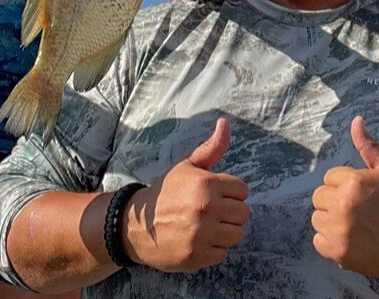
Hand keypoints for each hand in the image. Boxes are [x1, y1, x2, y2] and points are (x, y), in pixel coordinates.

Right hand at [124, 118, 248, 271]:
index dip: (230, 193)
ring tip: (206, 227)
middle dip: (230, 213)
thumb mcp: (187, 167)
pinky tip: (198, 241)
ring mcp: (202, 234)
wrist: (135, 226)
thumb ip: (211, 147)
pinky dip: (213, 250)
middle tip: (210, 213)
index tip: (215, 196)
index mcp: (206, 183)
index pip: (242, 190)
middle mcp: (206, 208)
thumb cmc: (166, 193)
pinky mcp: (197, 256)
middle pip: (243, 214)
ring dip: (224, 233)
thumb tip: (225, 123)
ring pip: (236, 235)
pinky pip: (223, 254)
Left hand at [311, 116, 378, 276]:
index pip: (329, 177)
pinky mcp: (337, 252)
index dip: (345, 185)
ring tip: (354, 224)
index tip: (361, 194)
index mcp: (353, 182)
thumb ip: (368, 146)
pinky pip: (318, 241)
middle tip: (357, 210)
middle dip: (335, 201)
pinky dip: (330, 242)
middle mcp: (342, 205)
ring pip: (317, 219)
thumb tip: (356, 120)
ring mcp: (339, 231)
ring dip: (331, 221)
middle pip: (319, 197)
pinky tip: (350, 239)